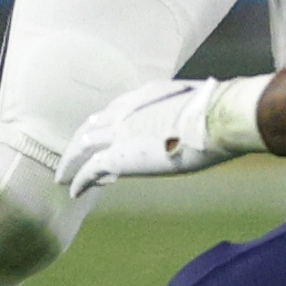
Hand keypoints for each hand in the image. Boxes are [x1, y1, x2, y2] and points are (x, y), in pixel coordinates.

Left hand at [57, 77, 265, 198]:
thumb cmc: (222, 112)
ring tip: (63, 176)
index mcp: (147, 94)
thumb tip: (206, 119)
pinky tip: (73, 191)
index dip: (107, 123)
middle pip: (93, 125)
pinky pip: (89, 169)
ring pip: (83, 145)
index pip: (117, 108)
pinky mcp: (119, 155)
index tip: (102, 134)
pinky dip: (79, 180)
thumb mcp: (202, 104)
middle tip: (72, 154)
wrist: (218, 118)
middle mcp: (127, 109)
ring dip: (70, 161)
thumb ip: (190, 111)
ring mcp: (120, 131)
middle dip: (80, 140)